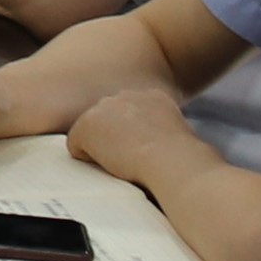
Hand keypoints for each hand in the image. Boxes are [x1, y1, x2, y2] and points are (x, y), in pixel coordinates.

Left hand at [67, 85, 200, 182]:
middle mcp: (125, 95)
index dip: (135, 136)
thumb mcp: (179, 138)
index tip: (146, 150)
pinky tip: (110, 165)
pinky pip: (77, 148)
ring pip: (92, 132)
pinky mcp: (84, 126)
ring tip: (124, 162)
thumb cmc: (183, 160)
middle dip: (115, 136)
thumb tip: (159, 149)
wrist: (170, 160)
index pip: (133, 114)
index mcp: (153, 96)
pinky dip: (88, 159)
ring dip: (101, 147)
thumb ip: (162, 135)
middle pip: (109, 119)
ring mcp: (102, 108)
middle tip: (132, 157)